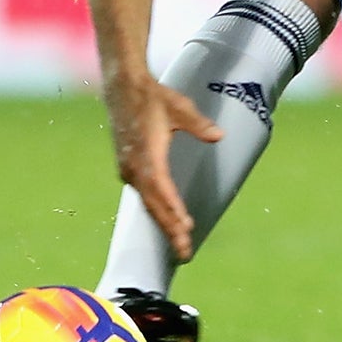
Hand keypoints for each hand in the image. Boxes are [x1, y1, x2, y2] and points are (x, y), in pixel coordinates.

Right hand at [100, 66, 221, 259]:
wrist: (122, 88)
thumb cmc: (153, 97)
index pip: (163, 190)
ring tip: (179, 243)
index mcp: (148, 155)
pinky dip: (156, 209)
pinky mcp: (128, 167)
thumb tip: (219, 136)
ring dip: (164, 222)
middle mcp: (135, 168)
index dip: (174, 210)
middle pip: (155, 205)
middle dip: (170, 230)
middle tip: (185, 253)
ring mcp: (129, 169)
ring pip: (148, 203)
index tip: (186, 228)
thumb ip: (199, 124)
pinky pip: (144, 194)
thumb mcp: (179, 107)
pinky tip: (166, 219)